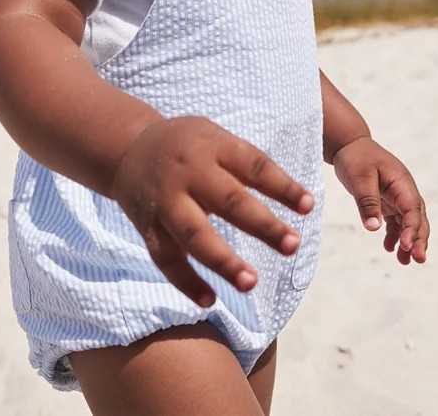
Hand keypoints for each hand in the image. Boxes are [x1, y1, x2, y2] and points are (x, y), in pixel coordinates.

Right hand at [110, 115, 314, 307]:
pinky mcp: (147, 225)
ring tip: (252, 283)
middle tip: (293, 245)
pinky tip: (210, 300)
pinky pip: (165, 258)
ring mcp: (166, 200)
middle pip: (228, 201)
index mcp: (212, 146)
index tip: (309, 206)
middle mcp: (189, 172)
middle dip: (262, 226)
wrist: (128, 147)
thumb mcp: (216, 137)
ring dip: (223, 261)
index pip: (254, 165)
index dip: (282, 186)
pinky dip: (186, 281)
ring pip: (195, 234)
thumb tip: (297, 197)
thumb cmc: (188, 144)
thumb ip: (247, 163)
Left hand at [332, 135, 428, 264]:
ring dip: (409, 241)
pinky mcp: (388, 202)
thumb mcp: (359, 178)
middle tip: (417, 259)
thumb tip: (373, 227)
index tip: (406, 245)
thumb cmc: (356, 157)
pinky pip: (396, 222)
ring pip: (409, 222)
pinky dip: (395, 236)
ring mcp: (397, 197)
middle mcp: (403, 190)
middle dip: (418, 239)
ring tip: (405, 262)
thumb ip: (367, 202)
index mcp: (401, 181)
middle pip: (417, 217)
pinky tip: (389, 248)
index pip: (412, 208)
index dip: (412, 227)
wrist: (350, 145)